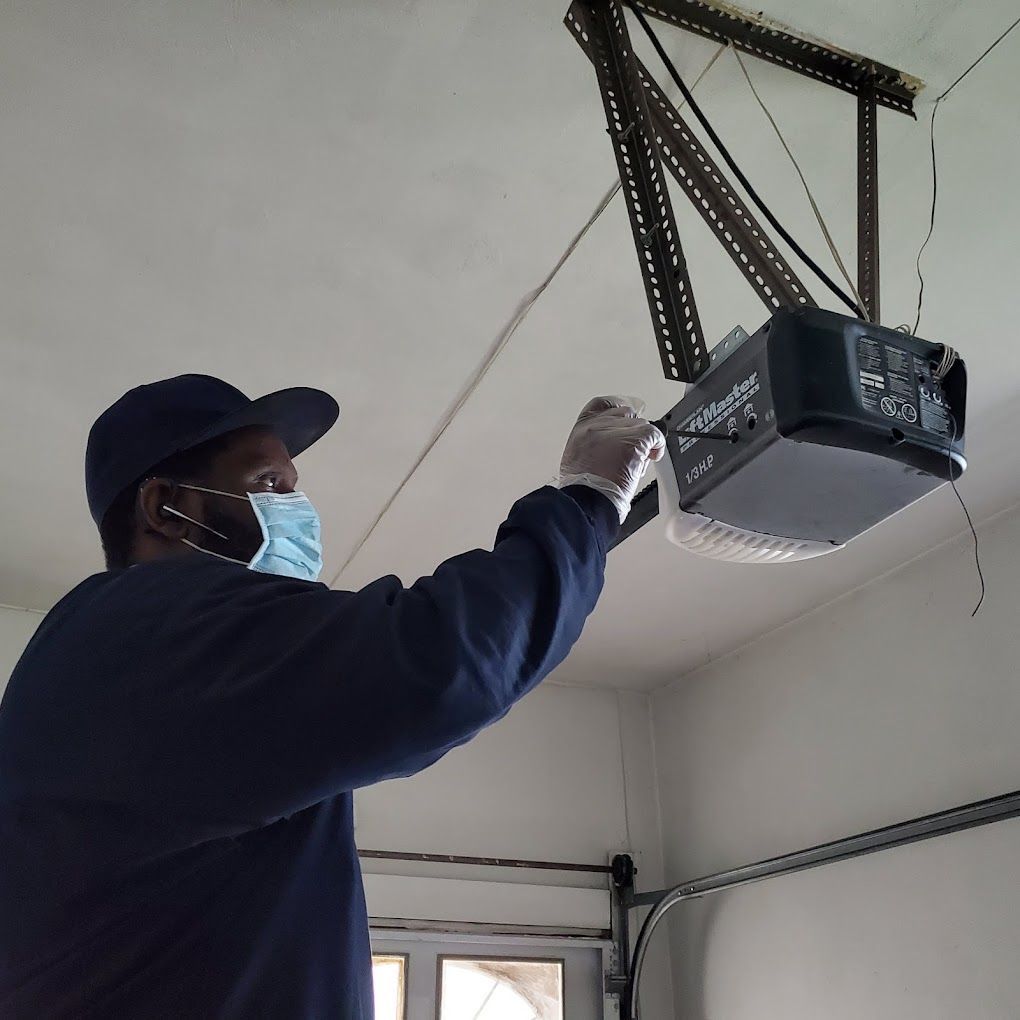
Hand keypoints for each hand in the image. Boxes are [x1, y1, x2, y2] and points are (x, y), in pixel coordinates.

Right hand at [556, 396, 665, 522]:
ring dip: (643, 442)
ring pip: (642, 425)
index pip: (602, 405)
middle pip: (626, 414)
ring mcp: (618, 431)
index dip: (616, 410)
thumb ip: (591, 446)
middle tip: (634, 447)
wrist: (587, 499)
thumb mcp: (576, 458)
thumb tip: (607, 447)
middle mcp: (599, 425)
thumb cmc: (582, 487)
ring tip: (638, 461)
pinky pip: (655, 434)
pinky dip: (657, 446)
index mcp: (583, 428)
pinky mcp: (635, 440)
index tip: (624, 418)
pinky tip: (653, 455)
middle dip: (632, 430)